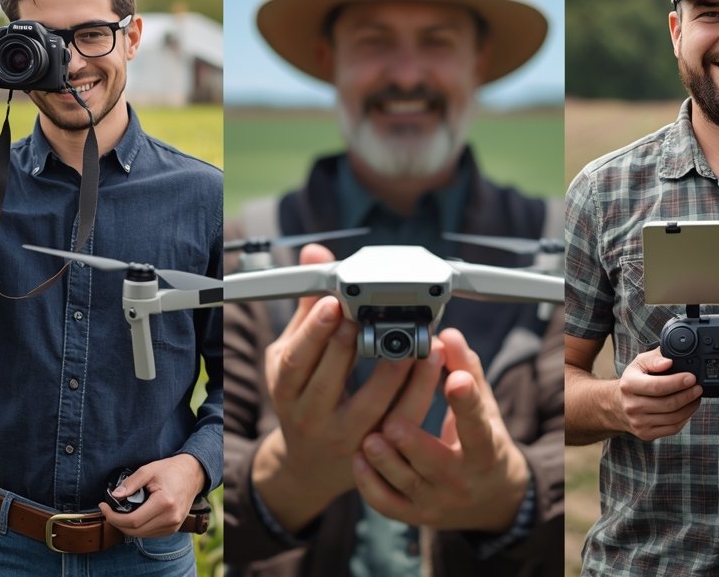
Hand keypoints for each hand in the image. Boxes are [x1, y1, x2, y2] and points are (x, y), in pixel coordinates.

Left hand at [98, 453, 205, 537]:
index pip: (132, 521)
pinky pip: (150, 533)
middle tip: (109, 510)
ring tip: (120, 513)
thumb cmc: (171, 470)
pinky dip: (139, 528)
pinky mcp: (173, 528)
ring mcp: (173, 525)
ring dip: (127, 527)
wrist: (193, 474)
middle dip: (117, 522)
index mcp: (164, 503)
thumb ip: (131, 482)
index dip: (113, 516)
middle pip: (135, 531)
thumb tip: (115, 495)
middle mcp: (170, 518)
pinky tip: (134, 517)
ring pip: (142, 535)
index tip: (104, 506)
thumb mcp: (149, 470)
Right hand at [251, 244, 422, 531]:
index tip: (335, 303)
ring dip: (398, 369)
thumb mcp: (294, 352)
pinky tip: (432, 362)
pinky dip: (420, 390)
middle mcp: (310, 415)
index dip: (316, 331)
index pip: (298, 358)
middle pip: (333, 379)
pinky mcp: (376, 450)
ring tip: (416, 337)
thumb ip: (310, 305)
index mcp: (286, 386)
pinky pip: (401, 419)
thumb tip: (315, 254)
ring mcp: (343, 437)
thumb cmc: (303, 394)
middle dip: (358, 342)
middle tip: (381, 312)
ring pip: (373, 404)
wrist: (309, 463)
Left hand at [351, 328, 530, 532]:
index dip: (466, 402)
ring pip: (406, 483)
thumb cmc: (483, 443)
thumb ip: (465, 369)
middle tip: (394, 423)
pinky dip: (370, 484)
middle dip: (415, 443)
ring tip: (370, 438)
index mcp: (485, 449)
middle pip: (437, 462)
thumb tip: (447, 334)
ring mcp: (435, 499)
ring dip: (386, 462)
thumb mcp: (484, 408)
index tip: (456, 380)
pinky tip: (359, 458)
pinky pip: (387, 502)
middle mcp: (461, 478)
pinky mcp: (412, 514)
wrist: (491, 500)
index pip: (477, 424)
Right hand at [615, 348, 702, 440]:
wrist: (617, 404)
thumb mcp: (639, 363)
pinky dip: (685, 418)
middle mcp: (631, 406)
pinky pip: (672, 428)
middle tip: (698, 387)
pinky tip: (688, 409)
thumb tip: (669, 362)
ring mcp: (638, 422)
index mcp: (628, 385)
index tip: (691, 378)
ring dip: (689, 407)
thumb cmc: (633, 381)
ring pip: (673, 418)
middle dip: (688, 395)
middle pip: (667, 404)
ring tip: (696, 397)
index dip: (677, 383)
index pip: (656, 386)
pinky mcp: (646, 434)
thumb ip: (654, 359)